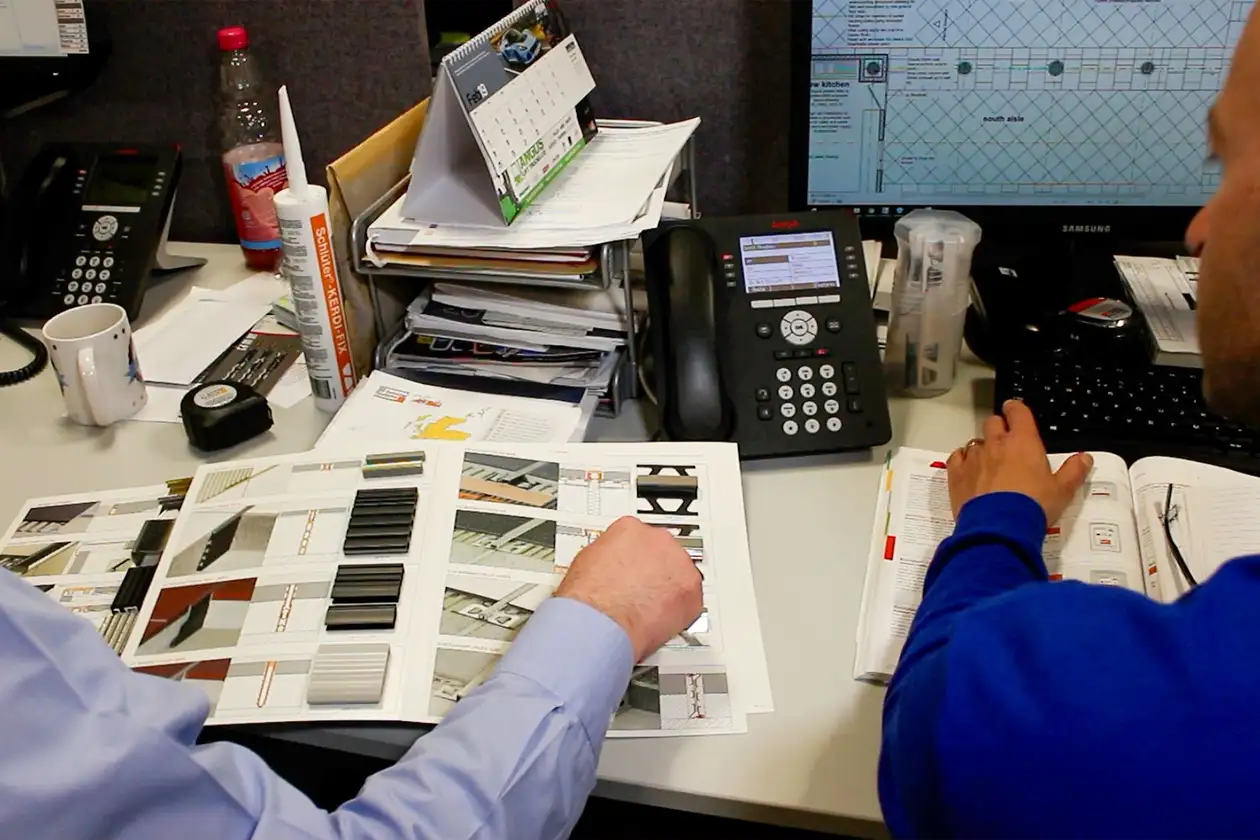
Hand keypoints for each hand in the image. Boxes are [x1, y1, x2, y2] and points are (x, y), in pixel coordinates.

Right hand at [555, 516, 701, 661]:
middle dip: (656, 570)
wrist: (599, 622)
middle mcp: (658, 540)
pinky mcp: (692, 592)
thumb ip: (608, 557)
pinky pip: (691, 599)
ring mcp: (678, 564)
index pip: (641, 535)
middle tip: (644, 588)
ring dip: (670, 588)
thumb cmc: (588, 597)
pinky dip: (681, 610)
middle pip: (664, 552)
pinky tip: (663, 619)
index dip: (637, 556)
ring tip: (652, 607)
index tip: (635, 568)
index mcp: (631, 528)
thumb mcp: (587, 561)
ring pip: (680, 574)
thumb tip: (609, 566)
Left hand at [947, 399, 1094, 524]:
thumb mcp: (1062, 491)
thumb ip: (1073, 472)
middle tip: (1006, 441)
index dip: (1016, 409)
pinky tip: (969, 470)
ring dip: (982, 448)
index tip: (1015, 410)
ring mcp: (974, 458)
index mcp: (1023, 442)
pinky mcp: (957, 473)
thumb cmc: (1033, 505)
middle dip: (999, 428)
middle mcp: (996, 444)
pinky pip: (957, 457)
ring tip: (990, 463)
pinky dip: (963, 460)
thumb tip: (1084, 458)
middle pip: (993, 423)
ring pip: (975, 442)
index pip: (1018, 412)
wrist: (1000, 527)